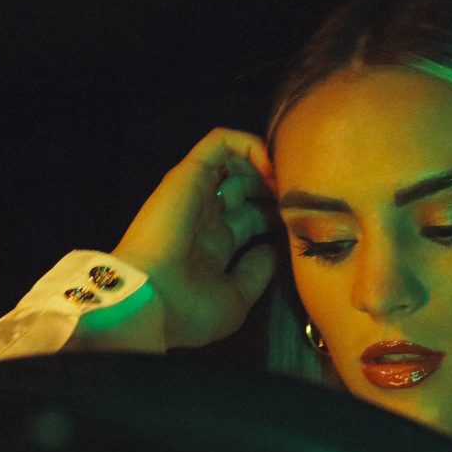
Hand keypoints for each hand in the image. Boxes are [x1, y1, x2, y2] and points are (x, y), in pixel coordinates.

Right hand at [112, 128, 280, 348]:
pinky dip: (249, 144)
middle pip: (248, 190)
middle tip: (299, 199)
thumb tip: (273, 248)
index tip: (302, 224)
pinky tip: (271, 164)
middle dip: (276, 190)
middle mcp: (207, 216)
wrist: (150, 299)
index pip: (252, 219)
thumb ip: (257, 271)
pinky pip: (220, 142)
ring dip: (266, 165)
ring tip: (288, 180)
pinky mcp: (190, 173)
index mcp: (215, 247)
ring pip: (236, 162)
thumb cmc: (191, 308)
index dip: (278, 217)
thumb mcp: (236, 300)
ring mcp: (198, 193)